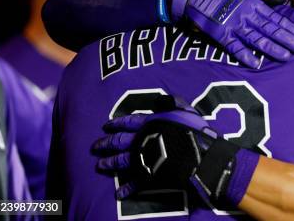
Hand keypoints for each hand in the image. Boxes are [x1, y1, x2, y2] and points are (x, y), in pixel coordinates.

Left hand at [91, 95, 256, 206]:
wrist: (199, 155)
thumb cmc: (195, 131)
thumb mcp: (186, 111)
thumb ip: (173, 104)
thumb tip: (161, 100)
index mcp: (150, 123)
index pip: (129, 122)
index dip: (116, 123)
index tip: (105, 126)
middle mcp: (142, 140)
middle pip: (119, 141)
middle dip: (106, 143)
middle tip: (95, 146)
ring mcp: (143, 158)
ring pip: (121, 161)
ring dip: (109, 163)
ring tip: (100, 165)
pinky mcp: (149, 175)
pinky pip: (135, 183)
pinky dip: (126, 188)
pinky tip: (119, 193)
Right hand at [165, 0, 293, 68]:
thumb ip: (262, 0)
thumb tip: (280, 3)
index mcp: (253, 5)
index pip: (276, 19)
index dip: (290, 28)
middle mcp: (246, 14)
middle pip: (270, 29)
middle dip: (286, 39)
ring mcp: (234, 24)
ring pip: (256, 38)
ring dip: (271, 48)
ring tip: (285, 56)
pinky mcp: (221, 33)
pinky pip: (234, 46)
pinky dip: (244, 54)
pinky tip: (255, 63)